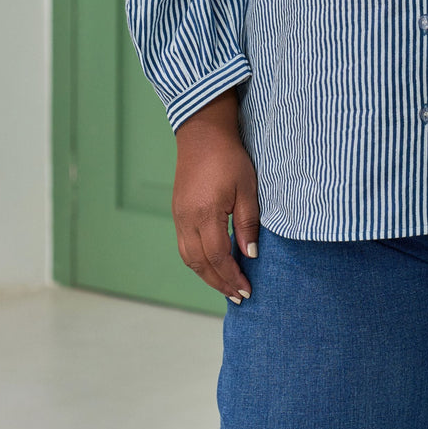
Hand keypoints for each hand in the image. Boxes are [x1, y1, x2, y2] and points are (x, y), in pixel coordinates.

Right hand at [173, 89, 259, 304]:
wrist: (203, 132)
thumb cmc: (229, 157)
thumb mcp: (247, 188)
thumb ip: (247, 223)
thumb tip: (249, 255)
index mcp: (205, 214)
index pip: (217, 257)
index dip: (232, 277)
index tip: (247, 290)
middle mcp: (186, 219)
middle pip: (199, 264)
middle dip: (219, 283)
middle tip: (238, 296)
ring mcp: (178, 216)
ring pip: (188, 258)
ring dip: (207, 275)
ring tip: (226, 285)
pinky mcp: (177, 211)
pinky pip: (184, 246)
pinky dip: (198, 260)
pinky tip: (213, 263)